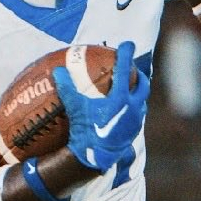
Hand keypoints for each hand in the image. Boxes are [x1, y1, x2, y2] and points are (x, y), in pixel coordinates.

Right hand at [53, 41, 149, 172]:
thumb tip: (58, 70)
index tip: (128, 43)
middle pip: (142, 84)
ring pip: (142, 100)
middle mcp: (133, 107)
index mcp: (120, 98)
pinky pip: (138, 114)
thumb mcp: (75, 107)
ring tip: (131, 88)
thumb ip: (67, 88)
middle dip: (139, 74)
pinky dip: (133, 107)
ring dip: (137, 92)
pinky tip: (125, 110)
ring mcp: (136, 120)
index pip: (125, 70)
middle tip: (133, 68)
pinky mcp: (134, 131)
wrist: (96, 156)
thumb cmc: (86, 130)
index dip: (126, 54)